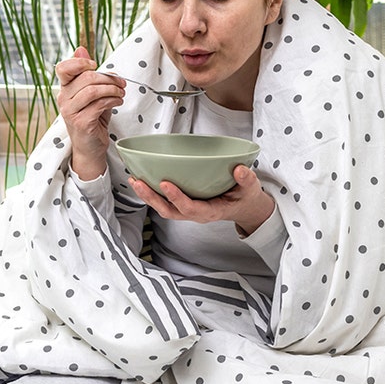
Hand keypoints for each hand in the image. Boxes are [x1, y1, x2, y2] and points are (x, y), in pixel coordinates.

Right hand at [55, 46, 124, 179]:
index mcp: (64, 89)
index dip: (80, 62)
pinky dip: (113, 100)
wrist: (90, 148)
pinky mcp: (80, 122)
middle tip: (121, 84)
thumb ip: (87, 73)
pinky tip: (117, 102)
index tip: (95, 65)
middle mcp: (63, 99)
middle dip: (108, 78)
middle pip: (86, 77)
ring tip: (120, 94)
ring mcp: (70, 112)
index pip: (63, 68)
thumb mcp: (91, 93)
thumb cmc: (92, 118)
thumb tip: (81, 49)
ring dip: (112, 89)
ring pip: (92, 90)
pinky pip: (99, 104)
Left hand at [129, 164, 275, 233]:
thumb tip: (239, 170)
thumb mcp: (250, 189)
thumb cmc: (244, 198)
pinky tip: (141, 180)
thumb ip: (246, 180)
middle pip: (169, 211)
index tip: (165, 183)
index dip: (176, 197)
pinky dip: (151, 193)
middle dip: (152, 198)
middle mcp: (196, 214)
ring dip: (147, 196)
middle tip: (139, 182)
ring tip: (134, 181)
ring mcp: (187, 211)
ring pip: (163, 208)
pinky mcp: (182, 205)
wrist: (243, 208)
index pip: (190, 208)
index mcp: (211, 212)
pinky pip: (164, 202)